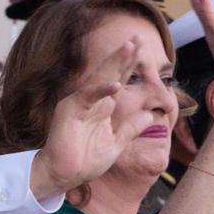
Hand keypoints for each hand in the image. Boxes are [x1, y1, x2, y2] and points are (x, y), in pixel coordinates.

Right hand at [32, 41, 154, 197]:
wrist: (64, 176)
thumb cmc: (86, 161)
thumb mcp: (116, 143)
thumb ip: (131, 128)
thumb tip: (149, 115)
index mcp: (101, 106)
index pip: (117, 80)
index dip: (129, 64)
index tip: (142, 47)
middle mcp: (90, 100)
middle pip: (109, 73)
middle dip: (123, 55)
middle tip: (137, 37)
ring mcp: (79, 103)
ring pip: (99, 78)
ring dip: (114, 63)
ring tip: (129, 47)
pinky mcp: (69, 110)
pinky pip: (87, 96)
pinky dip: (101, 90)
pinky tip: (117, 84)